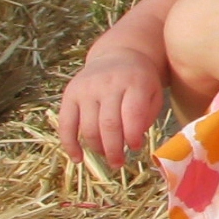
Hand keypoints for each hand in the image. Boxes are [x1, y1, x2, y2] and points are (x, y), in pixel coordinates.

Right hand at [56, 47, 166, 166]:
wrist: (119, 55)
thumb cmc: (140, 81)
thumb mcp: (153, 93)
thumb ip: (146, 116)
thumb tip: (131, 142)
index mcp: (134, 82)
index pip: (132, 114)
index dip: (132, 136)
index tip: (136, 148)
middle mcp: (107, 84)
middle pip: (108, 124)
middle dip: (114, 149)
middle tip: (119, 163)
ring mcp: (86, 89)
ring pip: (88, 126)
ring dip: (97, 148)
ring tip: (108, 158)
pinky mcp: (70, 94)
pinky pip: (66, 123)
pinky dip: (70, 144)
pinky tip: (78, 159)